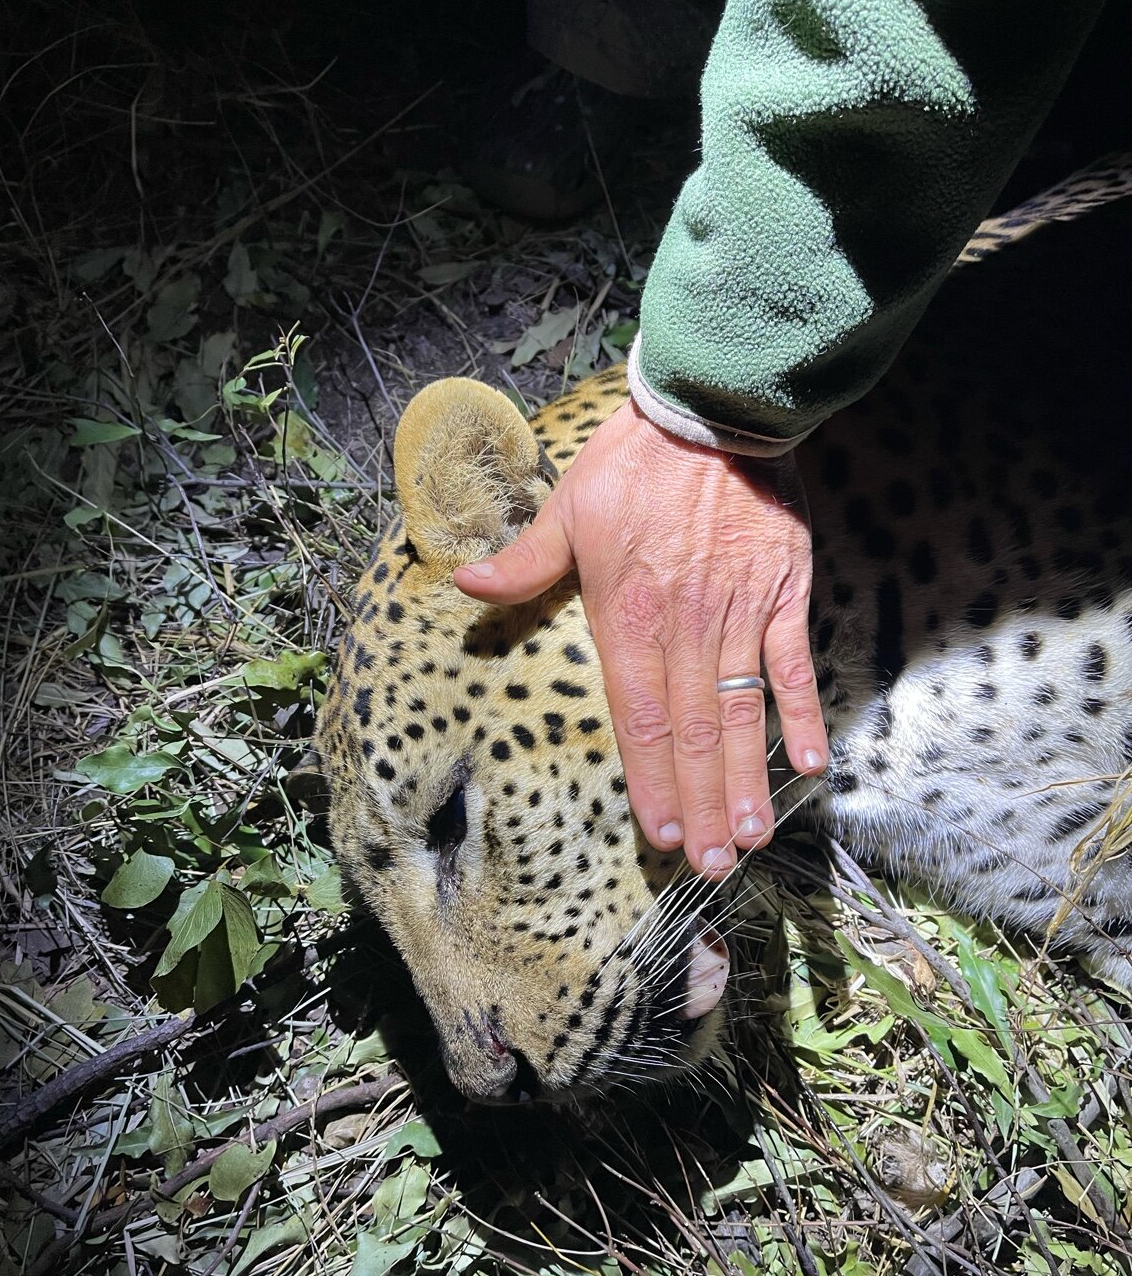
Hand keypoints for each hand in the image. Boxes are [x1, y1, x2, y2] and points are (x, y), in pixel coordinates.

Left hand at [454, 399, 828, 875]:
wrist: (711, 410)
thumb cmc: (633, 462)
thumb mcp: (568, 508)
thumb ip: (523, 561)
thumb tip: (464, 586)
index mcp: (628, 617)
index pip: (640, 719)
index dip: (651, 781)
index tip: (661, 835)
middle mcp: (686, 629)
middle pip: (694, 733)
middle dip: (702, 804)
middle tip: (711, 865)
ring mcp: (740, 614)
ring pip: (743, 712)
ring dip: (748, 778)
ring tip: (751, 836)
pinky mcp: (784, 592)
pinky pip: (793, 664)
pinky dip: (803, 713)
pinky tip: (812, 763)